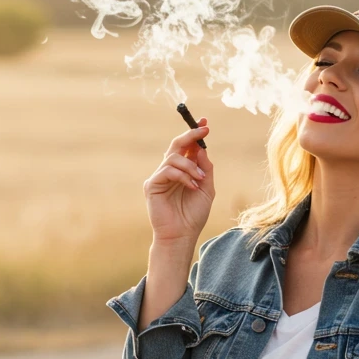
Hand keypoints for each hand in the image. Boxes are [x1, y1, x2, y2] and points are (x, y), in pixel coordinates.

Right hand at [143, 118, 214, 246]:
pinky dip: (182, 176)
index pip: (187, 147)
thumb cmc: (194, 215)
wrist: (182, 235)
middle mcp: (170, 171)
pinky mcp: (152, 185)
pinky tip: (191, 186)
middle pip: (176, 145)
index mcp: (183, 171)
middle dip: (190, 135)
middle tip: (203, 131)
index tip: (206, 123)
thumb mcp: (206, 189)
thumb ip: (205, 169)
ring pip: (173, 157)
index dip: (195, 134)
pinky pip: (167, 171)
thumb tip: (202, 148)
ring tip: (200, 180)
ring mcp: (160, 177)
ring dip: (190, 166)